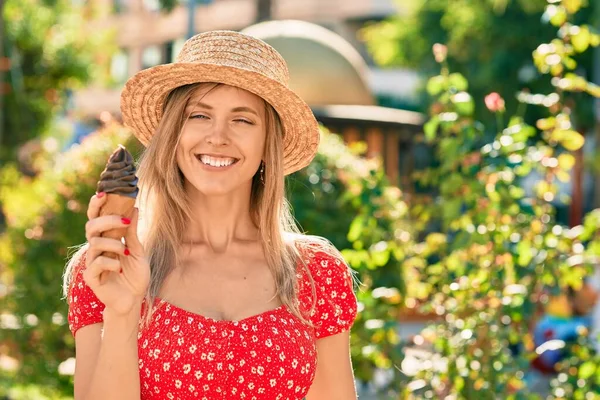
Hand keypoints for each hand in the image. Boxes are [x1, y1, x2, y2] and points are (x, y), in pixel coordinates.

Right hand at [83, 192, 150, 315]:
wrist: (134, 300)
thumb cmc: (134, 275)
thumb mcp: (138, 251)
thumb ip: (132, 232)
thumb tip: (134, 208)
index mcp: (106, 240)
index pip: (96, 219)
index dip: (96, 206)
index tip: (103, 193)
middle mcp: (96, 249)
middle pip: (91, 227)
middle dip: (107, 221)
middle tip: (124, 221)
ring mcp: (92, 263)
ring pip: (94, 244)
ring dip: (113, 245)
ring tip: (126, 253)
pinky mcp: (91, 278)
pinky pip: (96, 263)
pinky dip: (111, 263)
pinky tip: (120, 269)